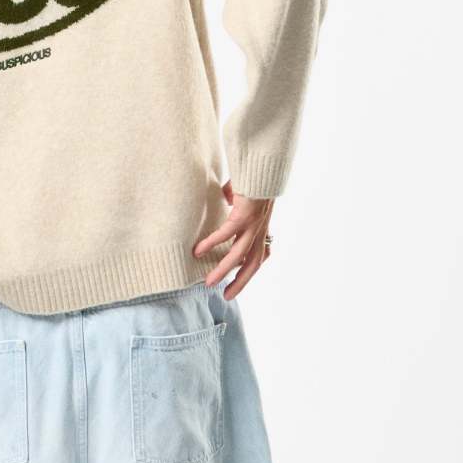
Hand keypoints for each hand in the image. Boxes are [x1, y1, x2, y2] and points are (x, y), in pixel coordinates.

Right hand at [192, 179, 274, 298]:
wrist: (265, 166)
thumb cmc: (254, 176)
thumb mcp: (245, 192)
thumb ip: (236, 198)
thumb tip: (226, 195)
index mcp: (263, 226)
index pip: (262, 253)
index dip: (252, 267)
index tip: (241, 276)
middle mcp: (261, 229)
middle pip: (253, 263)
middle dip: (241, 281)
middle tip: (227, 296)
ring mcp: (254, 224)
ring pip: (239, 255)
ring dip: (223, 270)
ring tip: (209, 282)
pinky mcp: (244, 215)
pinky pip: (226, 233)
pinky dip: (212, 243)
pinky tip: (198, 251)